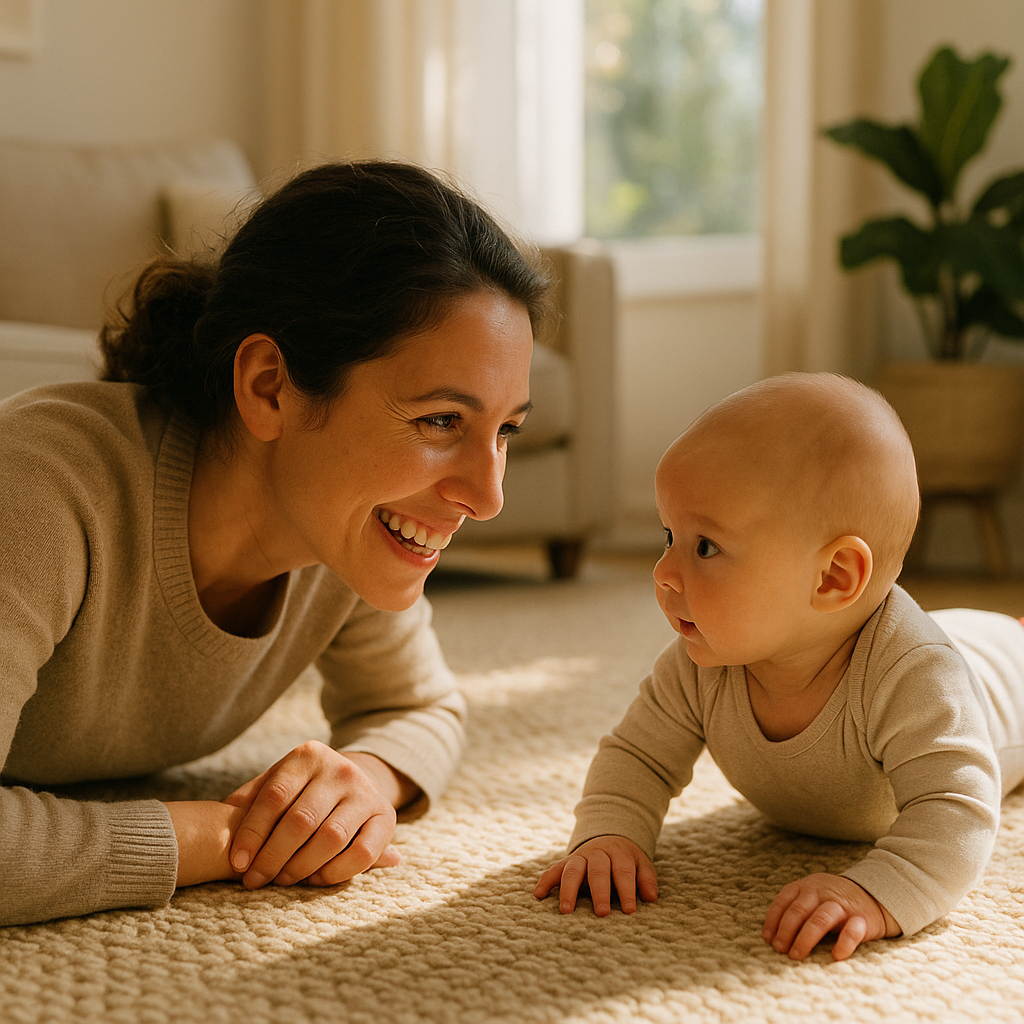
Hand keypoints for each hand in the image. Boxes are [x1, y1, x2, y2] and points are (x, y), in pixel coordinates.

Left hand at [223, 741, 402, 888]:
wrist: (353, 783)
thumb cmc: (301, 790)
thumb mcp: (276, 781)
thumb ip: (249, 798)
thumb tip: (220, 817)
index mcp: (308, 755)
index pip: (274, 796)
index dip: (252, 833)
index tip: (239, 863)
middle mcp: (340, 769)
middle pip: (301, 820)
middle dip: (273, 857)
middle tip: (256, 880)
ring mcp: (366, 792)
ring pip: (331, 838)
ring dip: (302, 866)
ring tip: (283, 880)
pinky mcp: (386, 817)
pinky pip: (362, 853)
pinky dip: (336, 872)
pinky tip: (316, 879)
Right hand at [533, 835, 657, 915]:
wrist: (608, 836)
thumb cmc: (626, 859)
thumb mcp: (640, 863)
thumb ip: (646, 878)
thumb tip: (651, 898)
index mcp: (618, 853)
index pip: (623, 872)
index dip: (627, 891)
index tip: (629, 911)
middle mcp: (597, 853)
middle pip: (598, 871)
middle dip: (600, 892)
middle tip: (602, 913)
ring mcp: (579, 857)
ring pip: (572, 869)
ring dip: (569, 890)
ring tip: (566, 911)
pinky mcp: (565, 862)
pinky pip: (552, 870)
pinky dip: (545, 881)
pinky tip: (538, 895)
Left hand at [762, 872, 901, 960]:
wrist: (873, 894)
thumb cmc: (833, 901)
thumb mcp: (812, 896)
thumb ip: (795, 908)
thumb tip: (771, 936)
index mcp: (806, 886)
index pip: (784, 900)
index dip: (773, 920)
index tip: (768, 938)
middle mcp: (822, 892)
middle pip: (799, 910)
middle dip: (786, 930)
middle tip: (779, 949)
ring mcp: (842, 905)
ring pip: (821, 918)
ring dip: (806, 938)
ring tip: (796, 955)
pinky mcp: (862, 919)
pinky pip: (852, 930)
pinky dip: (843, 943)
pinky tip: (835, 956)